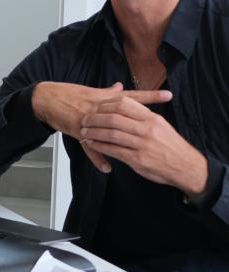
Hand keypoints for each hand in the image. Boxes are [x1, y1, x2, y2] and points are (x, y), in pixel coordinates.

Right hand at [32, 82, 171, 172]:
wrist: (48, 99)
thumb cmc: (70, 95)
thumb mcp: (91, 92)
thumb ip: (108, 92)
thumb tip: (121, 86)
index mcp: (106, 98)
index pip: (133, 96)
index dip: (150, 96)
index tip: (168, 95)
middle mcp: (101, 108)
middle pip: (126, 115)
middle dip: (145, 120)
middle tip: (162, 125)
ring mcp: (91, 120)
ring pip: (111, 133)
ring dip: (125, 143)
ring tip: (141, 153)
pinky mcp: (79, 130)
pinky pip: (90, 145)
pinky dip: (98, 157)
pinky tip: (106, 167)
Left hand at [80, 94, 209, 194]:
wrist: (186, 167)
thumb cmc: (171, 146)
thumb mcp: (161, 125)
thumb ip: (144, 116)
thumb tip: (126, 105)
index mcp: (152, 118)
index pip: (124, 104)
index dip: (105, 104)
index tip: (95, 106)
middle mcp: (147, 129)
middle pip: (114, 118)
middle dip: (95, 118)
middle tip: (84, 119)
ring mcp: (142, 144)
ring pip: (111, 134)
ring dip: (94, 132)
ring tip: (84, 132)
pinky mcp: (137, 159)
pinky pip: (113, 150)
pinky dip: (99, 146)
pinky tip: (91, 144)